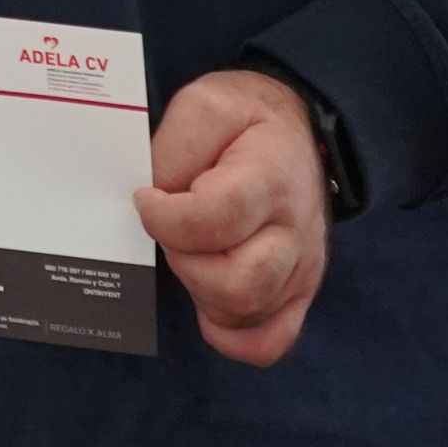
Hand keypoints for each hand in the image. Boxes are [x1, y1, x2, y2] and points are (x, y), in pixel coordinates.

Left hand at [135, 68, 330, 366]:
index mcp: (270, 178)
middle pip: (236, 283)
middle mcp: (294, 231)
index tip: (145, 198)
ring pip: (245, 313)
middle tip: (172, 230)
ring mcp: (301, 268)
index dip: (166, 217)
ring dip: (200, 291)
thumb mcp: (204, 106)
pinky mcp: (299, 292)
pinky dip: (230, 333)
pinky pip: (269, 340)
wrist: (296, 131)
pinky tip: (206, 301)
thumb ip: (174, 149)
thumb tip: (155, 199)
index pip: (217, 219)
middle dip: (183, 261)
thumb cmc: (243, 122)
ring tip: (192, 252)